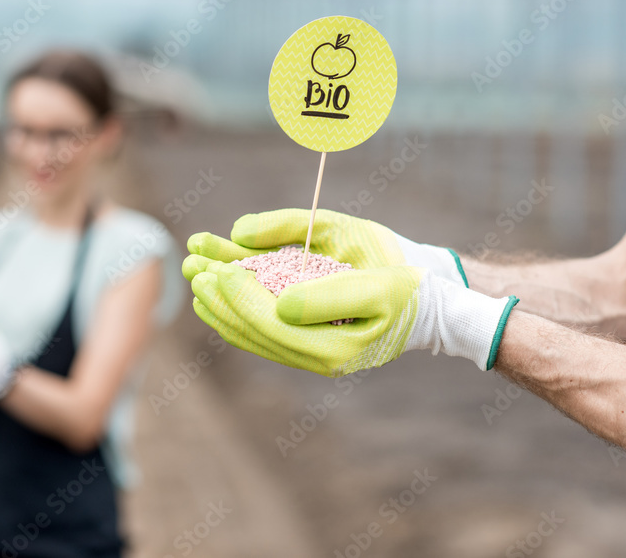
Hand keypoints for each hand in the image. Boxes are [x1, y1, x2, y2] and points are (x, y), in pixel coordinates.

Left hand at [185, 211, 517, 375]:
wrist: (432, 301)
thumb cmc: (407, 283)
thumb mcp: (376, 281)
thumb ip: (328, 289)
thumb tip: (279, 302)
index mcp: (335, 349)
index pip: (273, 325)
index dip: (241, 298)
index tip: (218, 269)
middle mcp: (318, 358)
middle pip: (255, 331)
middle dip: (221, 298)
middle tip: (193, 268)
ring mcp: (312, 351)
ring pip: (254, 332)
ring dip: (221, 304)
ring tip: (194, 274)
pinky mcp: (309, 340)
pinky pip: (264, 330)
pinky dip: (236, 311)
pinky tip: (215, 297)